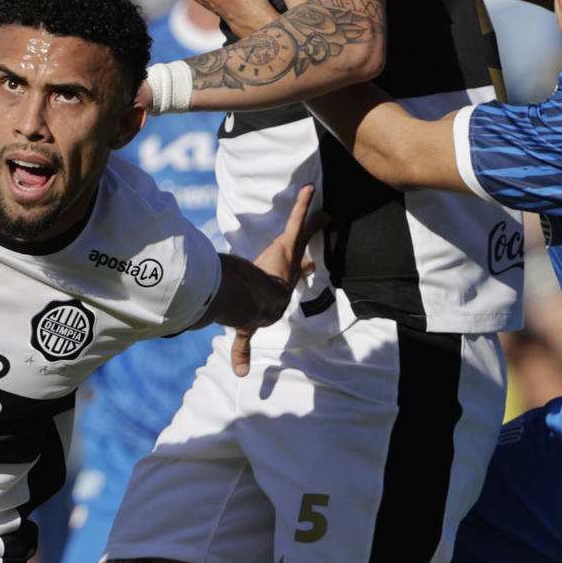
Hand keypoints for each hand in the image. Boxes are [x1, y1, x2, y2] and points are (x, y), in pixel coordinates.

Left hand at [232, 184, 324, 374]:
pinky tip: (308, 187)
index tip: (310, 266)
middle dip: (312, 243)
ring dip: (311, 218)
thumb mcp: (246, 330)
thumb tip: (239, 375)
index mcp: (282, 284)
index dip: (303, 270)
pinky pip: (298, 221)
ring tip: (316, 199)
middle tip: (322, 228)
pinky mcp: (288, 244)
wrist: (256, 302)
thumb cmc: (253, 312)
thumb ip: (241, 350)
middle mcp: (289, 269)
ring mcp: (290, 256)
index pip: (296, 274)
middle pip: (303, 255)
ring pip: (302, 232)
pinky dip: (304, 204)